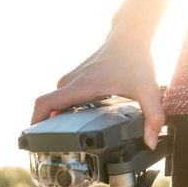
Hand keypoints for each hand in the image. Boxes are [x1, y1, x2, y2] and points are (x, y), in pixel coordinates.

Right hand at [32, 36, 164, 149]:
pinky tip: (75, 125)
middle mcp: (71, 82)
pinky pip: (62, 99)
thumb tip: (150, 141)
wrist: (129, 36)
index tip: (35, 140)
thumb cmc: (135, 60)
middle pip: (47, 108)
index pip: (44, 103)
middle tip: (55, 150)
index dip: (35, 122)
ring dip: (55, 121)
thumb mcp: (148, 90)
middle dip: (46, 130)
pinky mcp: (75, 79)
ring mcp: (71, 80)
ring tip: (66, 141)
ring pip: (55, 104)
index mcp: (81, 86)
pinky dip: (63, 112)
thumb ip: (153, 116)